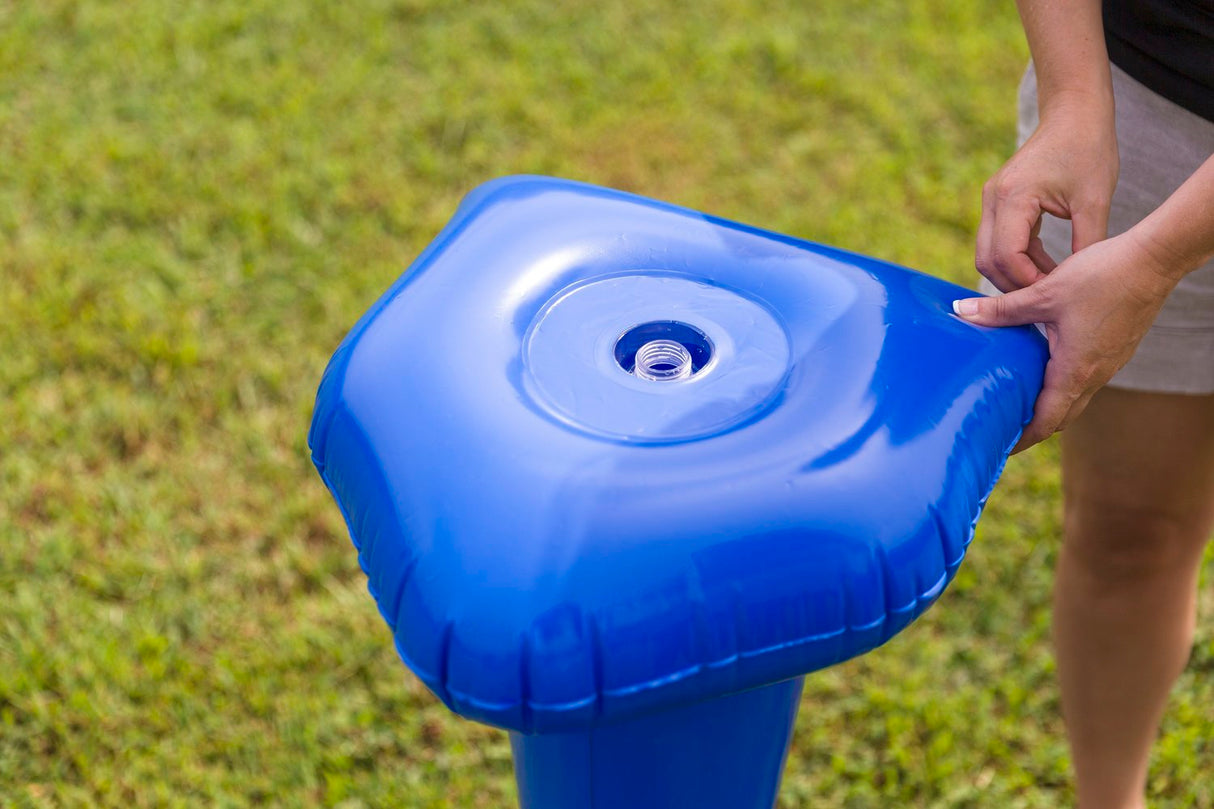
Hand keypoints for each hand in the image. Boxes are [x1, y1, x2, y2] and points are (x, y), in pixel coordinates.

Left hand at [955, 231, 1178, 451]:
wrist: (1154, 261)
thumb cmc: (1101, 277)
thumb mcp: (1043, 293)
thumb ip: (1001, 309)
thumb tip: (960, 310)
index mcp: (1075, 370)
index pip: (1046, 421)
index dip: (1022, 438)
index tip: (999, 449)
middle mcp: (1095, 375)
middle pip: (1061, 417)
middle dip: (1033, 429)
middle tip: (1003, 431)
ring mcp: (1108, 364)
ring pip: (1076, 399)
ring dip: (1049, 407)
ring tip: (1019, 404)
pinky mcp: (1115, 350)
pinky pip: (1086, 380)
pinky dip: (1064, 387)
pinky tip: (1044, 370)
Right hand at [976, 103, 1118, 292]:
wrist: (1073, 114)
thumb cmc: (1088, 149)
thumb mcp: (1095, 201)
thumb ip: (1087, 244)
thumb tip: (1081, 286)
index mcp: (1014, 196)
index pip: (1006, 256)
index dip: (1027, 282)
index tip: (1054, 295)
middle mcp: (993, 199)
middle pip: (987, 259)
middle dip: (1014, 285)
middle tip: (1046, 300)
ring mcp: (991, 200)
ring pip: (989, 254)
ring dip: (1014, 274)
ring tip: (1048, 286)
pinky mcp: (998, 202)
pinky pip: (999, 241)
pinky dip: (1018, 259)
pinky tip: (1045, 267)